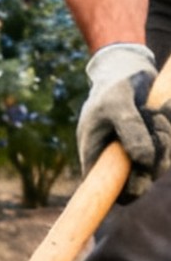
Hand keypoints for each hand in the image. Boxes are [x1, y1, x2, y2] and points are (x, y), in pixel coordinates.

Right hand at [78, 42, 170, 196]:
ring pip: (158, 164)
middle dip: (155, 158)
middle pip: (140, 179)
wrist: (126, 68)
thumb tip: (144, 161)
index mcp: (95, 153)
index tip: (138, 183)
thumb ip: (132, 132)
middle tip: (158, 130)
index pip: (106, 188)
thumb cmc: (113, 87)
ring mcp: (133, 151)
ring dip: (165, 140)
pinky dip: (169, 131)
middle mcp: (114, 157)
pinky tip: (163, 110)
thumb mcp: (118, 105)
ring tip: (158, 114)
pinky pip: (167, 149)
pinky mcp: (150, 143)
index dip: (124, 191)